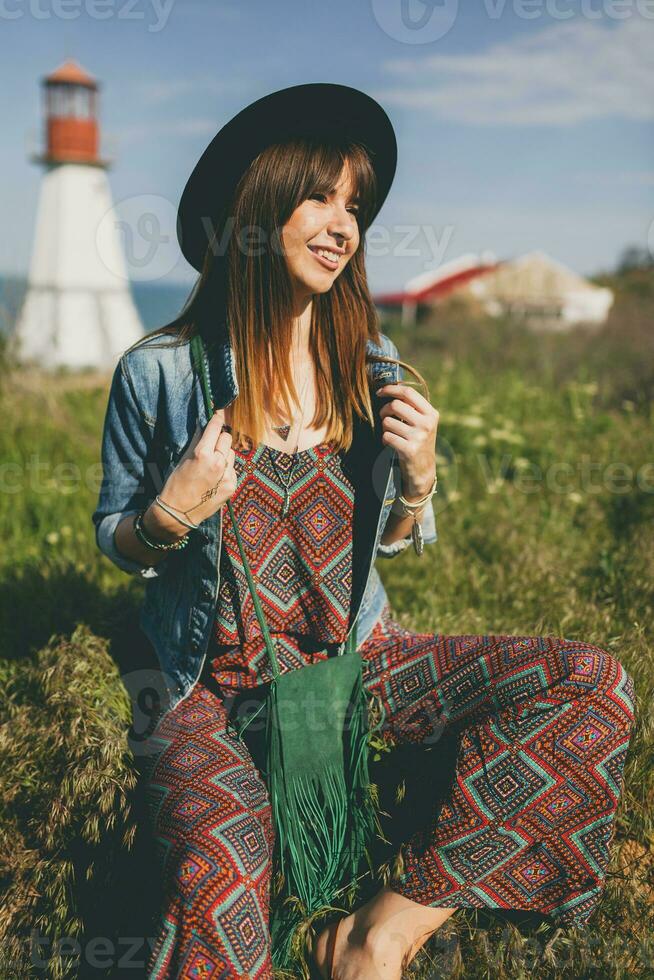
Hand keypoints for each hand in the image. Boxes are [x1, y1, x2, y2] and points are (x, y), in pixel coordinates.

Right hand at [153, 408, 237, 529]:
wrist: (179, 513)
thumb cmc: (175, 484)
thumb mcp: (183, 459)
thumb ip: (196, 442)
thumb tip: (203, 426)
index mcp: (203, 454)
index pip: (215, 428)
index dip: (217, 418)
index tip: (219, 413)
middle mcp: (218, 463)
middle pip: (227, 438)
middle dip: (219, 438)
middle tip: (212, 444)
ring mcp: (227, 476)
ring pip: (231, 454)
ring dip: (224, 454)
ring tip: (212, 465)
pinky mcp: (232, 486)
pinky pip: (232, 470)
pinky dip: (226, 470)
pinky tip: (215, 478)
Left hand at [376, 383, 438, 499]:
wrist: (424, 470)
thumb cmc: (419, 441)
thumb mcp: (423, 423)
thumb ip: (413, 407)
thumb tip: (391, 389)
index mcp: (431, 413)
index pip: (408, 393)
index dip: (390, 389)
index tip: (380, 392)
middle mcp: (427, 424)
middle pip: (395, 405)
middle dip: (384, 410)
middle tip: (383, 416)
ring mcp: (419, 437)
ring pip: (388, 421)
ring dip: (384, 426)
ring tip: (390, 432)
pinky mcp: (409, 450)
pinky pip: (387, 436)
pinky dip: (384, 439)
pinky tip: (389, 443)